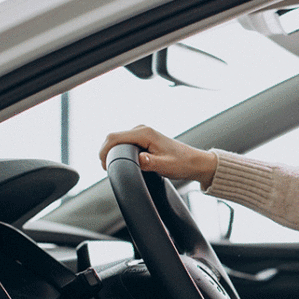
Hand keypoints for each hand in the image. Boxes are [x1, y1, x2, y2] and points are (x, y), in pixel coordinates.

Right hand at [99, 125, 217, 186]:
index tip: (104, 166)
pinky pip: (125, 142)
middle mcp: (142, 129)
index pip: (114, 137)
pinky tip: (121, 161)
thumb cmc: (182, 163)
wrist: (194, 161)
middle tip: (107, 169)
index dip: (104, 151)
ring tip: (113, 167)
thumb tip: (138, 160)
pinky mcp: (144, 138)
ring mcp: (142, 132)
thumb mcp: (165, 166)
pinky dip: (119, 151)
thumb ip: (150, 163)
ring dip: (112, 152)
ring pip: (118, 139)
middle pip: (113, 137)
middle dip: (106, 152)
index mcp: (145, 133)